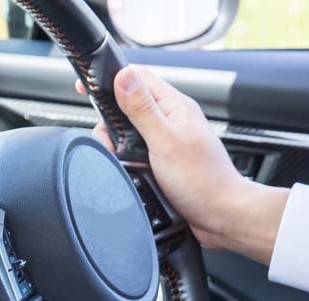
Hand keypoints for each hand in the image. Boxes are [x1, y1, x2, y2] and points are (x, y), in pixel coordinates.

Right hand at [79, 65, 288, 264]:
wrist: (220, 217)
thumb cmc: (203, 181)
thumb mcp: (166, 141)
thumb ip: (142, 109)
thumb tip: (123, 75)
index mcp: (175, 106)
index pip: (138, 76)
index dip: (111, 78)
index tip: (87, 88)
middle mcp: (171, 120)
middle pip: (128, 105)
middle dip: (112, 123)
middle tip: (115, 144)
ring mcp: (167, 141)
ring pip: (129, 132)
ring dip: (120, 146)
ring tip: (128, 162)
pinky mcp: (164, 161)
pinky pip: (136, 153)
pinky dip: (128, 161)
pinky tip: (133, 173)